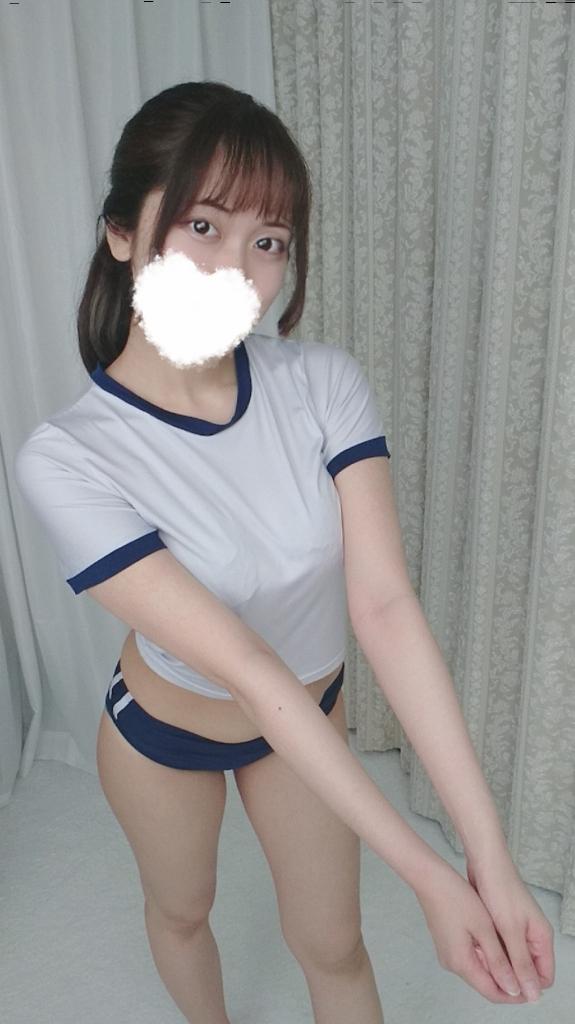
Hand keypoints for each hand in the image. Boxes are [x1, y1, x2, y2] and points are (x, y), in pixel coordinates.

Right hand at [415, 863, 550, 1003]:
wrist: (430, 879)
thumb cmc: (456, 899)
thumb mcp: (484, 928)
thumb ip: (499, 961)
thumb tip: (513, 989)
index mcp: (461, 963)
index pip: (492, 993)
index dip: (515, 995)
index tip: (533, 987)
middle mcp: (452, 964)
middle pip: (485, 984)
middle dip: (508, 981)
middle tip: (528, 971)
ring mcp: (448, 954)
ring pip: (478, 970)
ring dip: (498, 968)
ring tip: (518, 958)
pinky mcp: (447, 944)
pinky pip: (470, 958)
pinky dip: (486, 956)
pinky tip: (497, 944)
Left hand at [465, 855, 554, 1000]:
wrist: (484, 861)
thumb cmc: (500, 889)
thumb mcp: (511, 930)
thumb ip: (522, 963)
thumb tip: (533, 995)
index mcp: (541, 938)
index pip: (543, 977)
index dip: (527, 988)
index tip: (506, 989)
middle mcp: (532, 935)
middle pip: (526, 970)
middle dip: (509, 975)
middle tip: (488, 972)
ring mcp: (517, 929)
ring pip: (510, 958)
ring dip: (497, 962)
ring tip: (480, 958)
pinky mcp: (502, 923)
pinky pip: (499, 946)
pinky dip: (490, 949)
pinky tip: (476, 947)